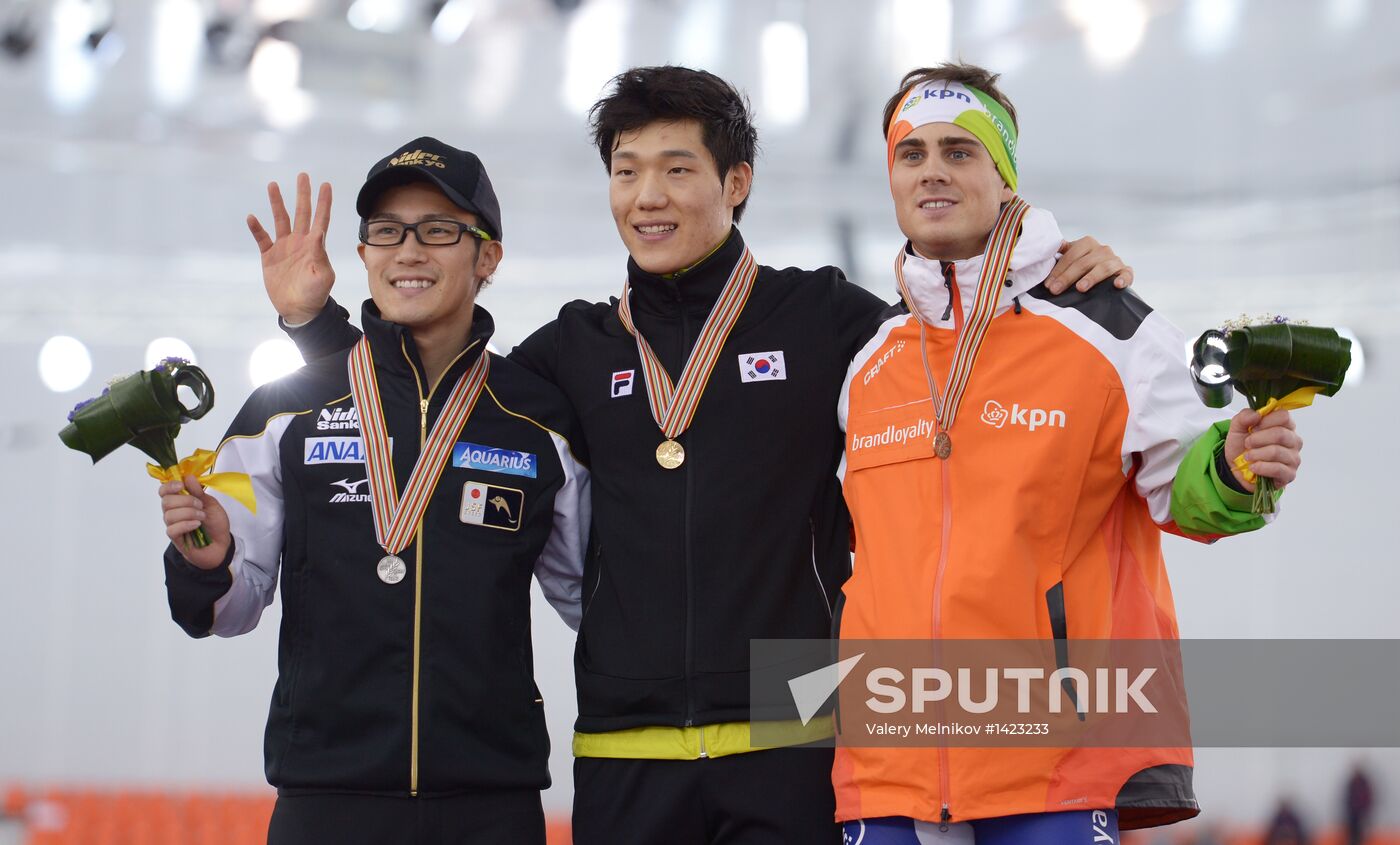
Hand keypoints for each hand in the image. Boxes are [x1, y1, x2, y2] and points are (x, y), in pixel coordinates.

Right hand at [159, 475, 231, 568]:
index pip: (164, 491)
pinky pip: (172, 529)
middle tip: (200, 505)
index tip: (181, 485)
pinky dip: (186, 524)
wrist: (222, 544)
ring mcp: (173, 525)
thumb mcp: (211, 504)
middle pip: (166, 501)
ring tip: (202, 517)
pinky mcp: (175, 538)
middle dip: (185, 501)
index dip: (169, 486)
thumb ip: (199, 492)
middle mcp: (173, 512)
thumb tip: (188, 477)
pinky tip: (197, 525)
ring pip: (169, 515)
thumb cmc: (215, 523)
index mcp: (180, 501)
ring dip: (188, 513)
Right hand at [248, 172, 335, 324]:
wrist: (298, 310)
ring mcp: (284, 247)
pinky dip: (256, 228)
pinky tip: (252, 217)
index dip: (323, 202)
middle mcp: (300, 242)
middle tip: (303, 175)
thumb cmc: (315, 295)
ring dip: (277, 203)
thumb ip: (320, 255)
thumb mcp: (322, 276)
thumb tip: (318, 233)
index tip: (326, 184)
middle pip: (301, 213)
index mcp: (315, 245)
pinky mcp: (269, 256)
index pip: (321, 219)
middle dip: (303, 194)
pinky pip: (261, 238)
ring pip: (280, 219)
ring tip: (273, 185)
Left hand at [1046, 236, 1133, 293]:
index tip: (1048, 285)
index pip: (1071, 256)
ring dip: (1091, 278)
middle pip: (1084, 263)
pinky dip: (1123, 279)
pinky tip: (1116, 285)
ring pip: (1103, 268)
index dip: (1058, 270)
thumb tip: (1045, 250)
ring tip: (1080, 288)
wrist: (1106, 275)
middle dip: (1068, 277)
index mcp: (1087, 243)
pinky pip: (1127, 274)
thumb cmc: (1082, 267)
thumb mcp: (1071, 258)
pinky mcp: (1125, 271)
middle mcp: (1102, 249)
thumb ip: (1061, 254)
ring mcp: (1115, 260)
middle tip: (1055, 290)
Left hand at [1224, 409, 1302, 491]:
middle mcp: (1293, 440)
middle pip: (1280, 434)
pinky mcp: (1289, 474)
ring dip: (1256, 454)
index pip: (1284, 416)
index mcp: (1284, 426)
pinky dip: (1261, 467)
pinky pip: (1277, 469)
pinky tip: (1253, 467)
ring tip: (1248, 456)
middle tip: (1247, 443)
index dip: (1265, 421)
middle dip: (1258, 439)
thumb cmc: (1242, 446)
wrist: (1237, 468)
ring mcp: (1293, 458)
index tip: (1253, 428)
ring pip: (1277, 451)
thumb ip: (1244, 417)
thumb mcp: (1237, 428)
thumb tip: (1256, 414)